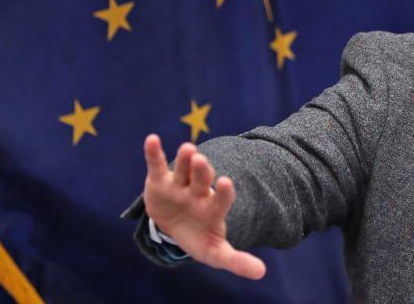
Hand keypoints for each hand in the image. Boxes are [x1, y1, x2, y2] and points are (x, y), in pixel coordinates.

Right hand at [142, 134, 266, 278]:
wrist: (176, 228)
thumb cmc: (199, 238)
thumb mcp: (215, 253)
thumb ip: (236, 260)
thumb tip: (261, 273)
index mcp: (212, 207)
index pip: (222, 198)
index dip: (224, 192)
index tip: (227, 183)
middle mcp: (198, 192)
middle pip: (202, 178)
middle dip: (202, 170)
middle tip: (202, 160)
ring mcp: (179, 185)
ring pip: (183, 169)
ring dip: (185, 159)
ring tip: (187, 149)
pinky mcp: (159, 181)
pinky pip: (157, 165)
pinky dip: (153, 152)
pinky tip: (151, 139)